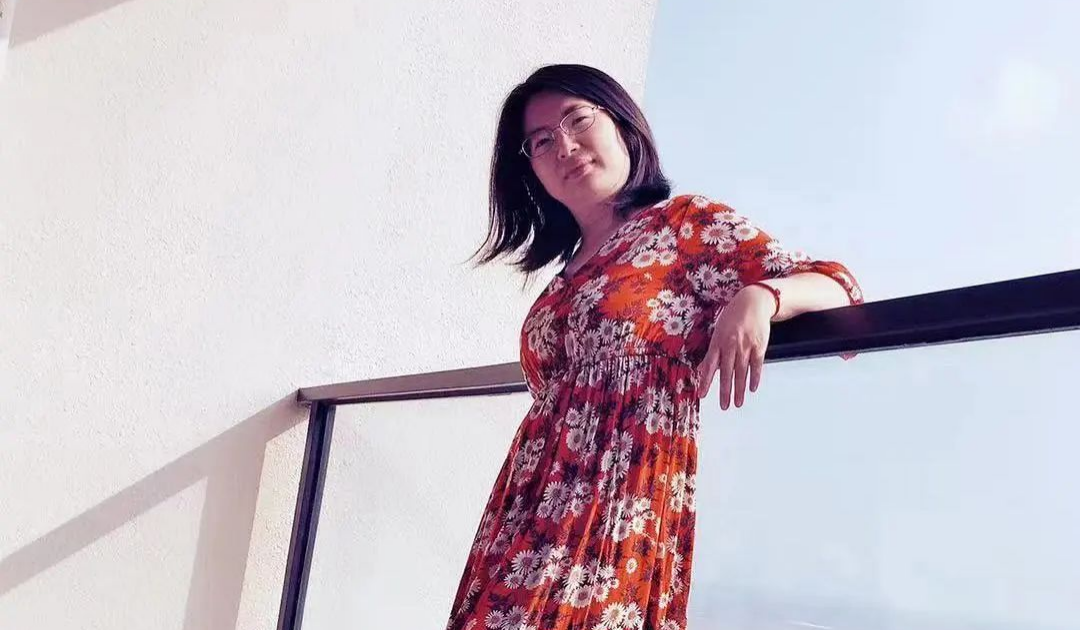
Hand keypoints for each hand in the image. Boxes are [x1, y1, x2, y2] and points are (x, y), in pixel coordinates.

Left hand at [695, 285, 775, 408]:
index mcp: (717, 342)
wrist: (753, 302)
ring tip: (737, 403)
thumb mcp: (719, 331)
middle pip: (726, 372)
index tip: (702, 395)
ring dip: (739, 389)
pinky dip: (754, 377)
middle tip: (723, 406)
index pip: (709, 365)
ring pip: (741, 372)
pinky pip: (756, 365)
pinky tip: (752, 388)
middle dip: (724, 391)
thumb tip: (705, 369)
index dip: (705, 381)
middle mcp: (730, 345)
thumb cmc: (732, 317)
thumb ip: (714, 351)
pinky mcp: (759, 345)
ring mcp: (745, 346)